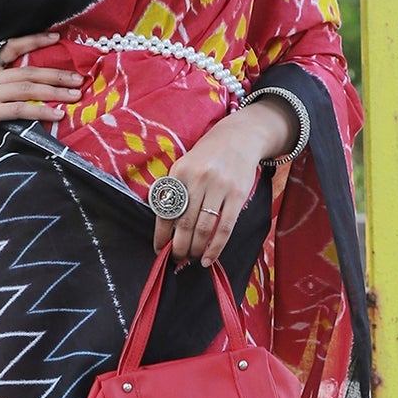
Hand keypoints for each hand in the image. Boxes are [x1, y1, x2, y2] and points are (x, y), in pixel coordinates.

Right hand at [0, 33, 82, 167]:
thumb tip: (18, 82)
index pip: (10, 47)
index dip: (33, 40)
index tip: (56, 37)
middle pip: (27, 70)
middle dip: (56, 74)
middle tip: (79, 78)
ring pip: (27, 87)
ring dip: (54, 91)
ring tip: (75, 95)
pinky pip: (20, 109)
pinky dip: (42, 111)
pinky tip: (57, 115)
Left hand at [155, 100, 293, 267]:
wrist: (239, 138)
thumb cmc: (207, 158)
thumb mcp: (185, 166)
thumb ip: (175, 191)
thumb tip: (166, 229)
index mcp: (179, 172)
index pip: (166, 210)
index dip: (161, 235)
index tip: (159, 250)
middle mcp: (198, 179)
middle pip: (184, 223)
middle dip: (178, 247)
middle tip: (177, 258)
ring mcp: (219, 187)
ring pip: (204, 228)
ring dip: (195, 249)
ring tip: (191, 258)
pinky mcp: (237, 195)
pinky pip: (225, 227)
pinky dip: (215, 247)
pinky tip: (208, 259)